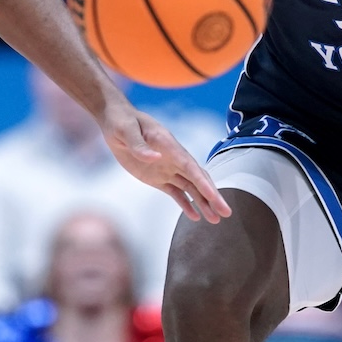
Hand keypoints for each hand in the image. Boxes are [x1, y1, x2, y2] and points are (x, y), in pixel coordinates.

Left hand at [101, 106, 230, 222]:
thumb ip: (139, 145)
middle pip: (197, 179)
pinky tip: (195, 217)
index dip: (203, 182)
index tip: (214, 196)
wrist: (115, 121)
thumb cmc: (122, 122)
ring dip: (203, 203)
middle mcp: (173, 158)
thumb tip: (156, 157)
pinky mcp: (157, 177)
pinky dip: (185, 204)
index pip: (191, 167)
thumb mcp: (126, 131)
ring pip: (190, 188)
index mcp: (169, 145)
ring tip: (214, 220)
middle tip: (226, 213)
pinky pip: (175, 192)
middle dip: (212, 196)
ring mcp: (167, 168)